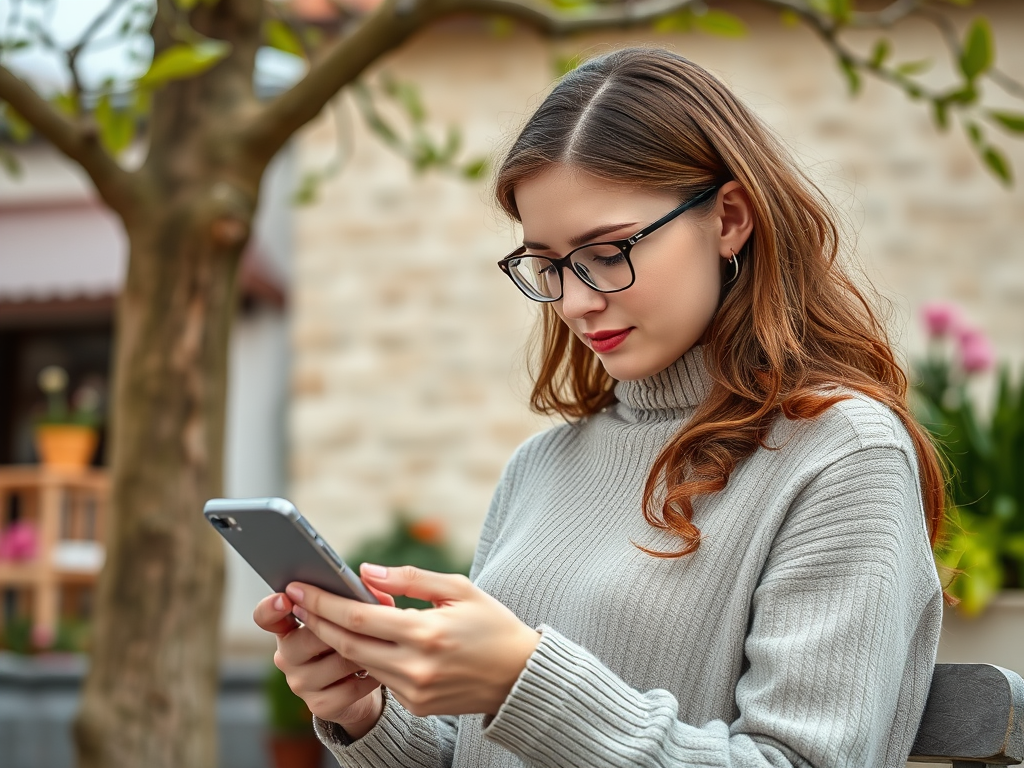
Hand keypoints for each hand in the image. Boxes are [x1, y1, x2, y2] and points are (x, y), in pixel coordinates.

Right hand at [253, 587, 395, 738]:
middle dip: (344, 627)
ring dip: (364, 652)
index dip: (271, 607)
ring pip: (337, 661)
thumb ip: (356, 600)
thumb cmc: (351, 640)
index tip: (286, 598)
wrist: (357, 687)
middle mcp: (286, 656)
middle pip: (310, 636)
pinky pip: (350, 688)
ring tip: (380, 646)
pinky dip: (370, 677)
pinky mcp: (318, 705)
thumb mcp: (349, 618)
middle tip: (370, 622)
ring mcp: (299, 683)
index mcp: (288, 628)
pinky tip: (380, 670)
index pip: (265, 616)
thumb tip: (378, 596)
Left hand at [285, 564, 540, 717]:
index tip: (299, 587)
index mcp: (426, 633)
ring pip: (360, 663)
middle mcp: (416, 667)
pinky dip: (364, 658)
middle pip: (348, 644)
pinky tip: (353, 639)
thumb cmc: (492, 623)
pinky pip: (380, 678)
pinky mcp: (416, 705)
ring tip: (318, 615)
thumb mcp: (458, 588)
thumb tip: (365, 571)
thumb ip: (409, 579)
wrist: (520, 675)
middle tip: (297, 600)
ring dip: (336, 640)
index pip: (359, 618)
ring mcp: (415, 691)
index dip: (324, 602)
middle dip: (318, 621)